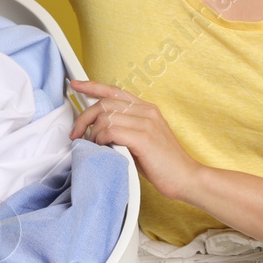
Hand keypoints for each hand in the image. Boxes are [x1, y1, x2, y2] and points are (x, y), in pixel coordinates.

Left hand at [68, 79, 202, 202]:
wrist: (186, 178)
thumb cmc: (163, 164)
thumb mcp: (142, 139)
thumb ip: (124, 128)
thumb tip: (98, 129)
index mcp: (146, 108)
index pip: (114, 90)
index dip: (92, 85)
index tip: (76, 85)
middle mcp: (146, 111)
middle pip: (104, 103)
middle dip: (84, 118)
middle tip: (77, 134)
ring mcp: (146, 122)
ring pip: (105, 117)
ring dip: (93, 134)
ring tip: (95, 147)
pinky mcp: (143, 137)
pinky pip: (111, 131)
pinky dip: (100, 140)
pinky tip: (103, 149)